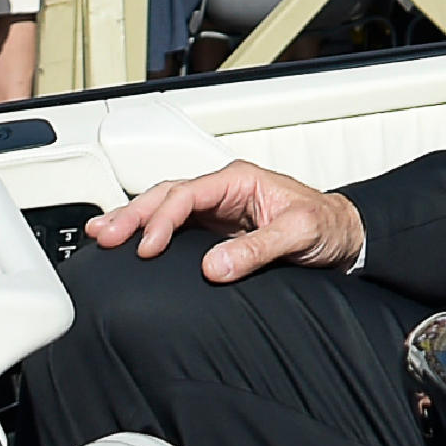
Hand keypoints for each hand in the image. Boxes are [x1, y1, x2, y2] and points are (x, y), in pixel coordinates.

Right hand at [81, 161, 362, 280]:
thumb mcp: (301, 233)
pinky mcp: (214, 232)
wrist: (344, 237)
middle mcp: (223, 191)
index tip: (148, 247)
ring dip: (133, 220)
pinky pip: (174, 229)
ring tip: (101, 234)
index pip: (188, 194)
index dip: (163, 219)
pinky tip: (128, 244)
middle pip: (167, 195)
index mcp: (239, 180)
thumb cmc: (328, 226)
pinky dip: (148, 234)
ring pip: (164, 208)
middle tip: (106, 237)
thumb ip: (259, 249)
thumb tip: (215, 265)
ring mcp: (216, 211)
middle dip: (134, 214)